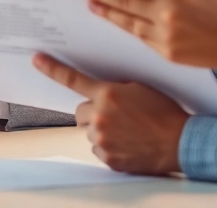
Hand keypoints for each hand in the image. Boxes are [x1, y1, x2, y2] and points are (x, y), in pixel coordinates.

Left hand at [32, 53, 186, 174]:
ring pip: (89, 131)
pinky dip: (109, 146)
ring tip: (127, 130)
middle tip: (116, 114)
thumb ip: (115, 87)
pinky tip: (127, 143)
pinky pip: (98, 149)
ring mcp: (102, 139)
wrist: (180, 141)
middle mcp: (100, 116)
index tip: (36, 60)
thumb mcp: (140, 88)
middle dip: (94, 111)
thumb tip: (100, 89)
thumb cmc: (164, 112)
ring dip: (101, 129)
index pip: (73, 79)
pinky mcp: (107, 158)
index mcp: (108, 94)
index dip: (52, 68)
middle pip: (81, 111)